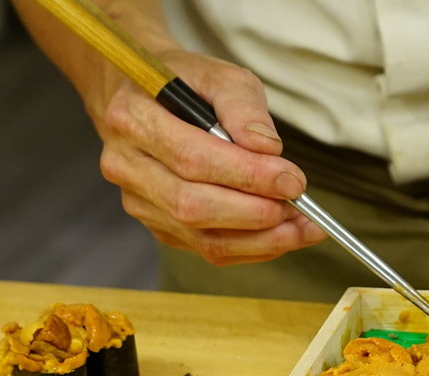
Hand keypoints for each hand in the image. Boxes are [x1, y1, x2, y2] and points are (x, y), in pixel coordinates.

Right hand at [91, 50, 324, 264]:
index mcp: (134, 118)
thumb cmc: (184, 83)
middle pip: (192, 206)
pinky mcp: (155, 224)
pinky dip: (248, 248)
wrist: (141, 98)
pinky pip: (204, 248)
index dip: (247, 175)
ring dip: (258, 239)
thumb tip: (268, 150)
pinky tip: (279, 236)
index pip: (193, 158)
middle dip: (254, 213)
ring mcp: (137, 201)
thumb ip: (243, 107)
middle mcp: (127, 165)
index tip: (292, 181)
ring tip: (301, 229)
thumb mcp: (217, 74)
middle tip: (300, 210)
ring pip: (200, 236)